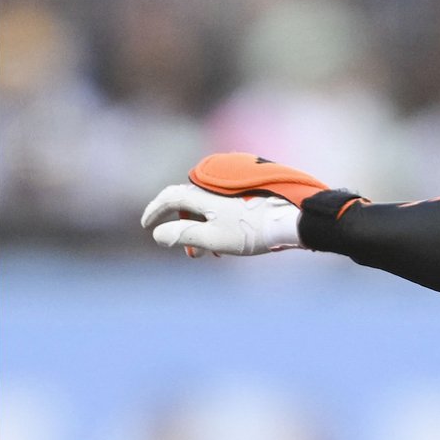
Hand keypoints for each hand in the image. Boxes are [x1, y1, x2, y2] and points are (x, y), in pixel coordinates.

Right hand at [141, 184, 301, 255]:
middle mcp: (216, 185)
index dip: (155, 210)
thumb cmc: (252, 231)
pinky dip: (220, 224)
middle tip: (192, 254)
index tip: (147, 226)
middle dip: (186, 229)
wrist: (292, 220)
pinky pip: (225, 207)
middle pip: (190, 204)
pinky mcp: (250, 193)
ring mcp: (234, 188)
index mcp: (203, 191)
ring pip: (209, 208)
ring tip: (212, 254)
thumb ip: (183, 235)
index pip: (170, 196)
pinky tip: (230, 243)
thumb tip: (158, 234)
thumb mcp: (213, 238)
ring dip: (204, 230)